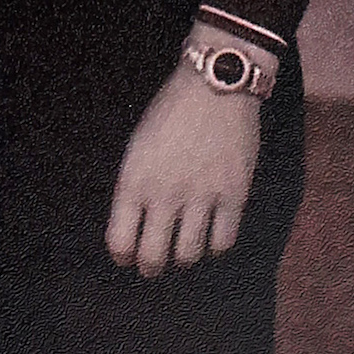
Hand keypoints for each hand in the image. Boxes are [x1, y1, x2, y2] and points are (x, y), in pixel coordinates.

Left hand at [106, 26, 264, 275]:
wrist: (215, 85)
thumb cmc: (171, 113)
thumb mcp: (138, 146)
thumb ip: (135, 187)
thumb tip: (135, 227)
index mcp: (134, 180)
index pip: (119, 242)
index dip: (122, 256)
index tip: (127, 256)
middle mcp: (165, 193)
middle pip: (153, 258)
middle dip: (150, 268)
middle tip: (153, 266)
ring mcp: (201, 196)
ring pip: (188, 255)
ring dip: (182, 258)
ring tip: (182, 250)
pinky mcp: (234, 194)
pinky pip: (223, 242)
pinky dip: (214, 246)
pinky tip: (210, 236)